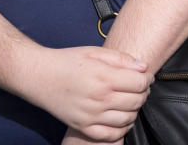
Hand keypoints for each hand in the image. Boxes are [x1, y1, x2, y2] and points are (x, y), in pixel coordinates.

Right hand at [19, 45, 151, 142]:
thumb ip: (122, 59)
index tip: (145, 76)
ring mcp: (91, 115)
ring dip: (135, 110)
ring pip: (127, 118)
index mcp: (104, 77)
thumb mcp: (95, 52)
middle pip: (137, 101)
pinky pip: (111, 135)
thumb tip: (143, 67)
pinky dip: (122, 129)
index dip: (147, 79)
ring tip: (131, 100)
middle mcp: (99, 98)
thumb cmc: (68, 61)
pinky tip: (122, 119)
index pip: (140, 83)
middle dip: (143, 93)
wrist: (39, 76)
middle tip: (139, 87)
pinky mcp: (83, 126)